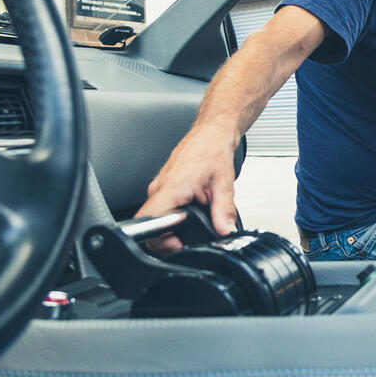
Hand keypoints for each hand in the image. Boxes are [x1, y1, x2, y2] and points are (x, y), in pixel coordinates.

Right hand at [134, 122, 240, 252]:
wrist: (210, 133)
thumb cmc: (212, 150)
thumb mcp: (223, 185)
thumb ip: (224, 212)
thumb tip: (225, 231)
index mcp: (171, 187)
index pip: (150, 221)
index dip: (161, 239)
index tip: (178, 243)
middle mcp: (159, 188)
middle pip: (151, 224)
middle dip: (168, 237)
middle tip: (187, 239)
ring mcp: (159, 187)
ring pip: (156, 217)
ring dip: (172, 226)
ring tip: (191, 224)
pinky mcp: (163, 186)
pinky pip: (161, 208)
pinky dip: (173, 216)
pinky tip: (189, 213)